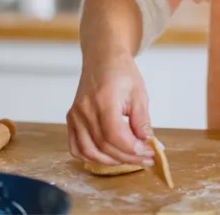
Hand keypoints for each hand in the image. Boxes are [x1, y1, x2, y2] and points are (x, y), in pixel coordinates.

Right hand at [66, 48, 154, 166]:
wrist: (102, 58)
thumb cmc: (121, 72)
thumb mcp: (139, 94)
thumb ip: (142, 121)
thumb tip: (148, 143)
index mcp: (103, 100)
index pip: (114, 135)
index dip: (132, 149)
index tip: (148, 152)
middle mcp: (85, 109)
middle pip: (104, 145)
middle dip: (127, 157)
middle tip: (145, 159)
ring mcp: (75, 115)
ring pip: (88, 150)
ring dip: (110, 161)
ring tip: (128, 159)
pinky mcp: (71, 119)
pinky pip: (76, 146)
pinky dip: (90, 157)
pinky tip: (107, 156)